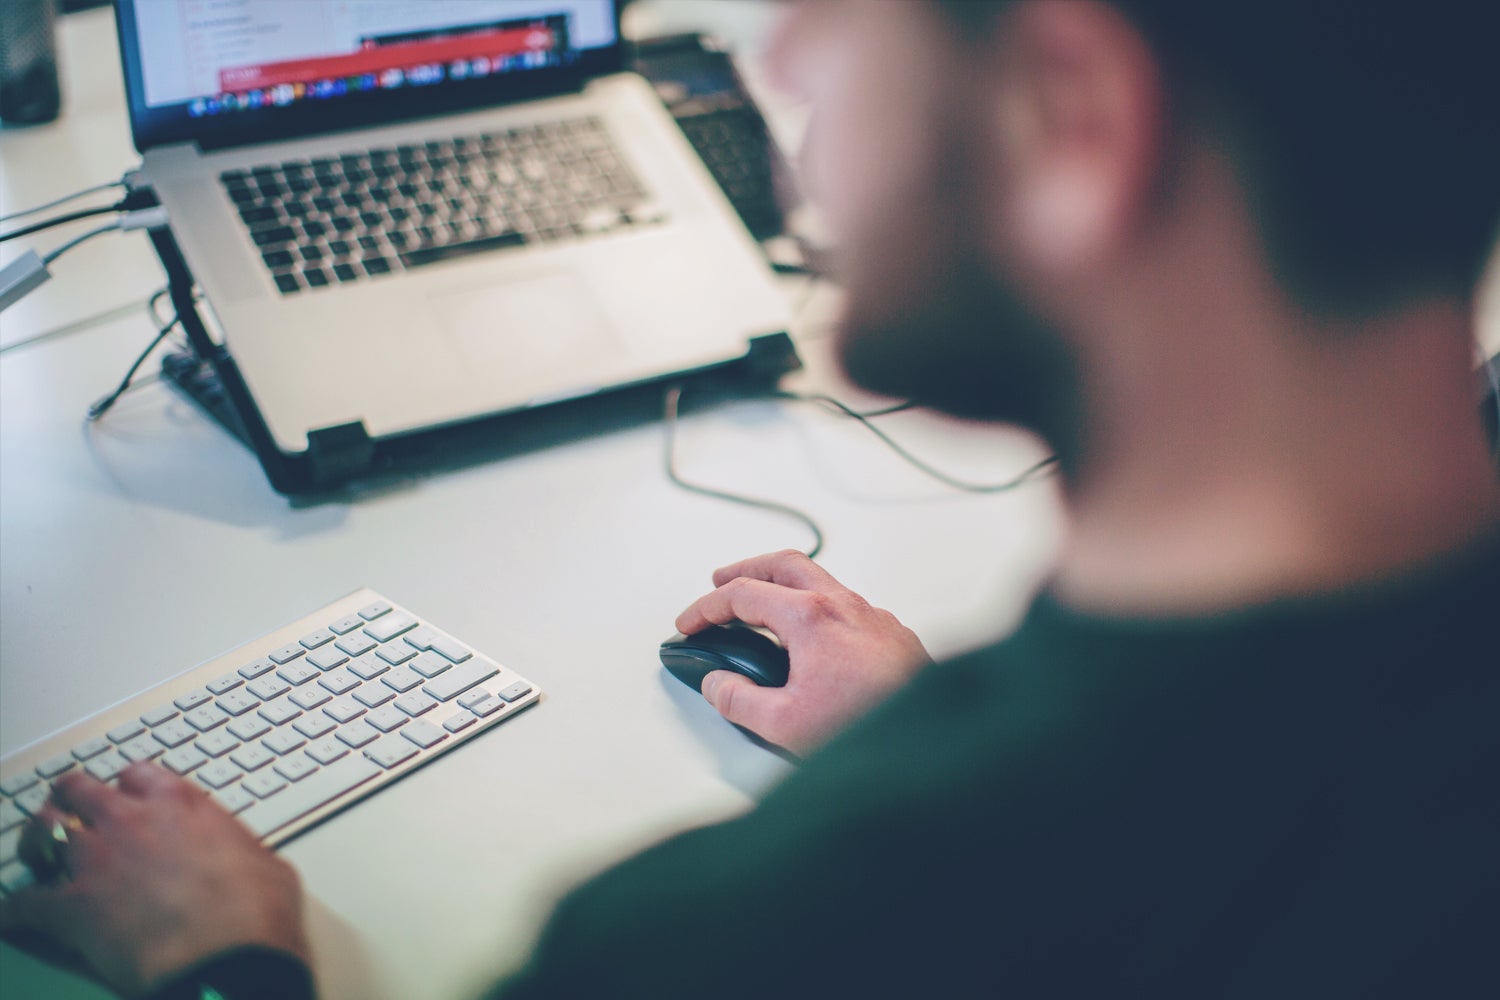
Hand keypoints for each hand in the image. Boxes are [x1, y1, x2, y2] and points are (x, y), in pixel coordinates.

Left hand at [0, 763, 308, 997]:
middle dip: (71, 799)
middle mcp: (130, 819)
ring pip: (42, 830)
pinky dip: (16, 912)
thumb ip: (236, 847)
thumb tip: (240, 858)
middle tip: (72, 812)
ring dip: (38, 841)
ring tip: (39, 853)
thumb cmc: (256, 912)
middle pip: (78, 789)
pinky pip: (21, 903)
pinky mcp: (69, 907)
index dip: (130, 787)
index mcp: (179, 802)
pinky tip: (13, 917)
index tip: (130, 799)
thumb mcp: (266, 863)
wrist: (227, 956)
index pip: (137, 774)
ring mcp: (94, 859)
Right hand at [676, 550, 931, 755]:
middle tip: (721, 584)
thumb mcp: (784, 724)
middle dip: (746, 570)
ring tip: (763, 609)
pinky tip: (813, 639)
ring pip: (820, 582)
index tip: (689, 623)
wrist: (930, 739)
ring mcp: (873, 616)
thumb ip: (738, 701)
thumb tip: (717, 685)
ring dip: (784, 587)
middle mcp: (844, 605)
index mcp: (811, 617)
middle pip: (784, 565)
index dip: (706, 608)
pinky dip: (816, 608)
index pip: (744, 595)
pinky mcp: (893, 635)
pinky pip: (846, 605)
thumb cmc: (870, 727)